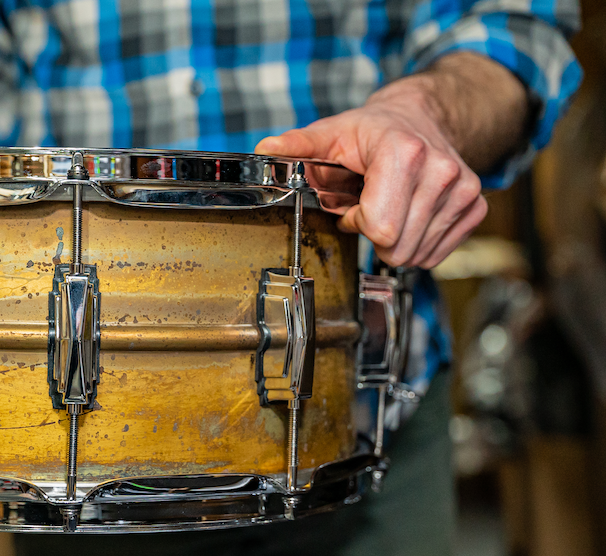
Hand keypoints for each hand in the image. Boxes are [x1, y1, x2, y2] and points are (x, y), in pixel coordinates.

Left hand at [255, 53, 528, 268]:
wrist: (422, 117)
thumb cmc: (373, 131)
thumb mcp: (331, 133)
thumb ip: (298, 146)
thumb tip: (264, 151)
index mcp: (405, 154)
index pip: (380, 229)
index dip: (358, 223)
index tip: (354, 203)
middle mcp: (442, 172)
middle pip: (398, 247)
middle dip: (374, 235)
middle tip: (369, 206)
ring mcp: (464, 191)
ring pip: (417, 255)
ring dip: (394, 239)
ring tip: (389, 206)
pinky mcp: (474, 207)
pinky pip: (436, 254)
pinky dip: (416, 243)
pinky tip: (408, 214)